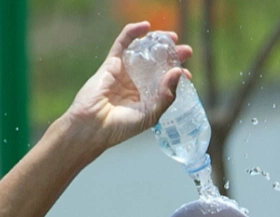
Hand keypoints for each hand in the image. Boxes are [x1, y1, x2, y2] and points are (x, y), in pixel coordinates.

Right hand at [64, 22, 192, 150]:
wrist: (93, 126)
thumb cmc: (120, 127)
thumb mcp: (150, 115)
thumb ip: (166, 96)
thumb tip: (178, 72)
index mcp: (146, 98)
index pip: (165, 82)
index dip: (177, 76)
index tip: (187, 73)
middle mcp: (136, 84)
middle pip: (157, 64)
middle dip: (172, 56)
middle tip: (186, 51)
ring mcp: (124, 72)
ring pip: (142, 52)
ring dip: (157, 42)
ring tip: (172, 37)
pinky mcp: (111, 63)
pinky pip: (122, 43)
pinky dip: (133, 32)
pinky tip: (146, 26)